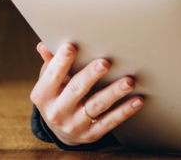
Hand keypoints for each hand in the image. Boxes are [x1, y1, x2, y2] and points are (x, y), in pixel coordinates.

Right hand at [29, 42, 144, 146]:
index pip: (52, 76)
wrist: (60, 132)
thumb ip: (50, 64)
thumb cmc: (57, 97)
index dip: (61, 62)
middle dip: (91, 75)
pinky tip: (137, 100)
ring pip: (97, 106)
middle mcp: (57, 111)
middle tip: (105, 62)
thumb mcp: (48, 83)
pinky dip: (124, 111)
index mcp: (43, 95)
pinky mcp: (91, 134)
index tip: (71, 46)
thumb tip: (44, 46)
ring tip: (128, 81)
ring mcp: (75, 124)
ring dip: (114, 93)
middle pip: (76, 90)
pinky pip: (110, 122)